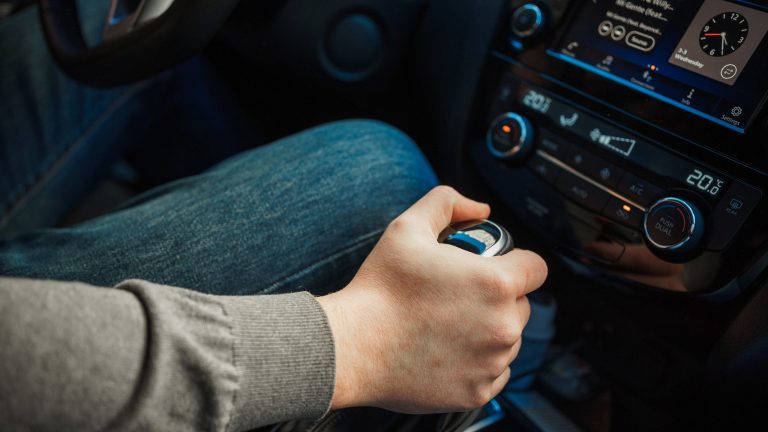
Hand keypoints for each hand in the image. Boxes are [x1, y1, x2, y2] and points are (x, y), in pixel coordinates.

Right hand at [318, 186, 547, 412]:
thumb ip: (448, 203)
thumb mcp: (408, 227)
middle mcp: (502, 326)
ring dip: (489, 330)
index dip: (517, 262)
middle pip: (522, 305)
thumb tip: (477, 208)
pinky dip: (478, 363)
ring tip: (449, 323)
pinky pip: (494, 372)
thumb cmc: (379, 290)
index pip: (536, 268)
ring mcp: (491, 363)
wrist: (352, 346)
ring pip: (508, 340)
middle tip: (460, 295)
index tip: (497, 266)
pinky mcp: (477, 392)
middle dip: (500, 297)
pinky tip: (446, 350)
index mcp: (496, 284)